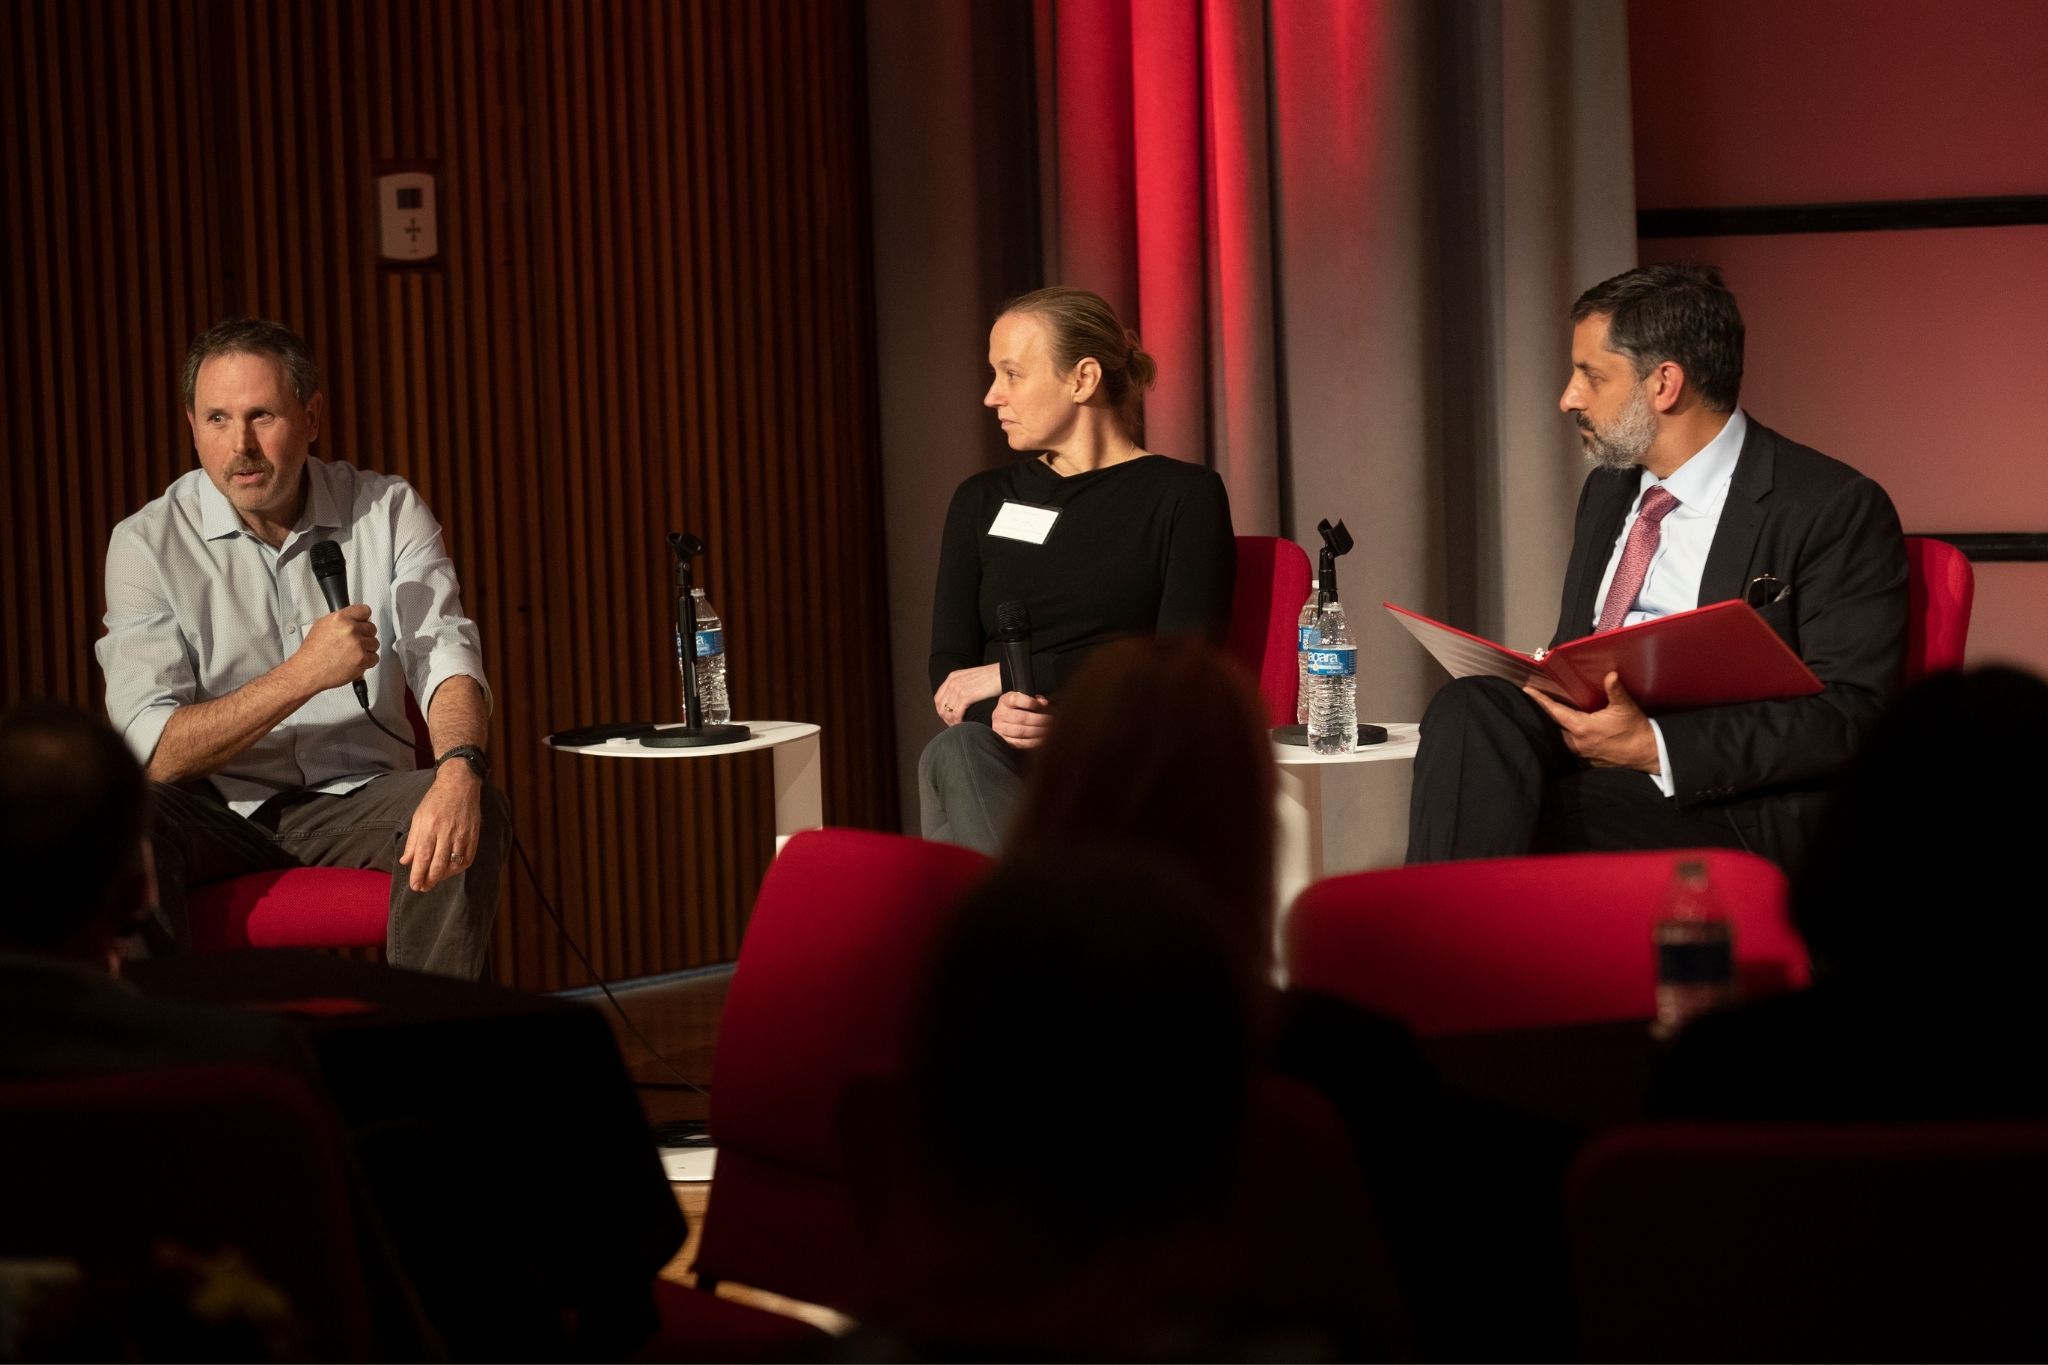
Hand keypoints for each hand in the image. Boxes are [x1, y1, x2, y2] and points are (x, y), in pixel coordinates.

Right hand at [291, 605, 377, 692]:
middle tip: (354, 642)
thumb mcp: (321, 625)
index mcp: (340, 618)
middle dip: (365, 635)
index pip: (364, 611)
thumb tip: (352, 619)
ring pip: (374, 643)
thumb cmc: (312, 652)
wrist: (308, 670)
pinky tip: (356, 661)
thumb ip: (340, 620)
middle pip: (372, 628)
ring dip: (367, 649)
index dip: (364, 618)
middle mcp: (350, 629)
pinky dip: (367, 661)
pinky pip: (374, 658)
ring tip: (352, 653)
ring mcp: (357, 644)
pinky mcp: (362, 659)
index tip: (364, 622)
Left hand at [400, 763, 484, 891]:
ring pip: (454, 864)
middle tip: (422, 888)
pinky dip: (458, 868)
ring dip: (443, 876)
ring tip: (434, 880)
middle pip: (438, 864)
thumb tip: (405, 861)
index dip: (418, 874)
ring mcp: (462, 834)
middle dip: (429, 880)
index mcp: (430, 826)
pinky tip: (450, 871)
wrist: (460, 784)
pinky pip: (468, 858)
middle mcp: (447, 832)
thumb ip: (413, 841)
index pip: (423, 857)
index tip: (414, 885)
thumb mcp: (418, 817)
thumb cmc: (436, 800)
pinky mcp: (474, 835)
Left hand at [933, 663, 1001, 724]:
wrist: (1004, 673)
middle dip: (946, 718)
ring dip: (952, 722)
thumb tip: (959, 702)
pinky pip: (956, 714)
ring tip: (960, 727)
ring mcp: (958, 688)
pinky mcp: (966, 696)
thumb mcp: (972, 678)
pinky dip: (958, 722)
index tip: (950, 718)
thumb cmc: (993, 677)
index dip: (942, 710)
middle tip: (954, 726)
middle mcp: (953, 682)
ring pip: (947, 712)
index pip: (939, 698)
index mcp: (953, 677)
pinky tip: (965, 724)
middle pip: (940, 706)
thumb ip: (963, 686)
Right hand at [990, 691, 1052, 749]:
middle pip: (1021, 717)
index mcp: (1005, 701)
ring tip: (1049, 731)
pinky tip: (1042, 740)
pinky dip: (1032, 742)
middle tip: (1052, 721)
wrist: (1005, 721)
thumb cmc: (1018, 709)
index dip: (1031, 702)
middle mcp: (1000, 714)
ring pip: (1021, 731)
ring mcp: (1000, 728)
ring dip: (1037, 731)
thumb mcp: (1024, 699)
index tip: (1044, 705)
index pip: (1016, 699)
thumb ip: (1035, 700)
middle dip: (1039, 719)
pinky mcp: (1004, 740)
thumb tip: (1044, 704)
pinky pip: (1019, 743)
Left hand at [1524, 671, 1660, 771]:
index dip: (1540, 700)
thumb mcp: (1625, 707)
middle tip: (1535, 699)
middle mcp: (1577, 743)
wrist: (1648, 754)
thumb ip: (1615, 690)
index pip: (1555, 712)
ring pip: (1559, 737)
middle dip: (1543, 713)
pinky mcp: (1586, 760)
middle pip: (1553, 725)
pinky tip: (1564, 728)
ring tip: (1547, 712)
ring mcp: (1580, 753)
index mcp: (1583, 728)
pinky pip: (1569, 746)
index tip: (1527, 691)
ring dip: (1554, 725)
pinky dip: (1564, 736)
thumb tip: (1610, 674)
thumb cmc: (1636, 730)